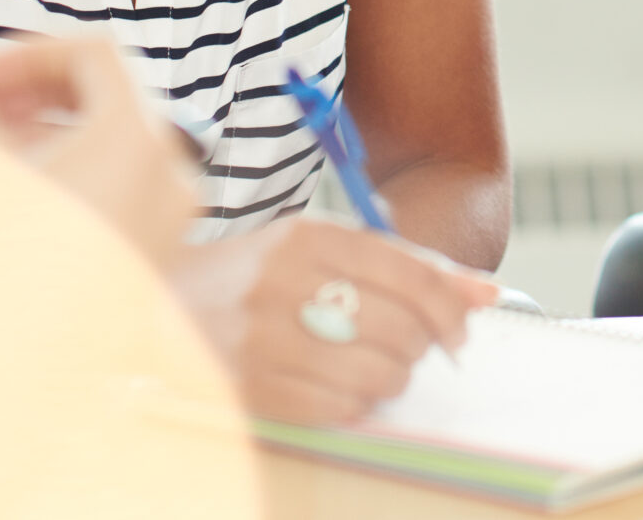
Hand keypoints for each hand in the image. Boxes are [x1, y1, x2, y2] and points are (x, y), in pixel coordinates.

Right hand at [0, 33, 197, 266]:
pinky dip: (85, 166)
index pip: (95, 53)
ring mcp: (175, 209)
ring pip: (121, 137)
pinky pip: (129, 179)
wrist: (24, 371)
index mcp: (138, 134)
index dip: (31, 52)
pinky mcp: (163, 245)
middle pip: (113, 92)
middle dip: (44, 87)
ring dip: (60, 125)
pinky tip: (29, 182)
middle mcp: (172, 165)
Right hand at [167, 213, 499, 424]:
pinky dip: (356, 404)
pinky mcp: (248, 386)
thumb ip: (403, 265)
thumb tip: (485, 293)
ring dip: (392, 378)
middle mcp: (283, 281)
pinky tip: (347, 390)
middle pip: (397, 324)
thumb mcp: (321, 250)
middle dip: (421, 346)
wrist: (157, 306)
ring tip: (380, 370)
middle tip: (414, 351)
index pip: (406, 269)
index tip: (462, 329)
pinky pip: (336, 407)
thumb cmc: (257, 276)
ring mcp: (262, 337)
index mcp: (306, 236)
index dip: (448, 305)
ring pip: (373, 370)